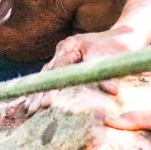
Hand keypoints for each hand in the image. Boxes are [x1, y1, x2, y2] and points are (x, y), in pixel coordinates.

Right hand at [23, 29, 141, 114]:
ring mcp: (61, 54)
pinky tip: (32, 103)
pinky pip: (48, 77)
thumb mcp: (111, 60)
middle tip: (32, 111)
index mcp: (72, 45)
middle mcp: (63, 48)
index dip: (52, 87)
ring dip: (37, 93)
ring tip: (29, 111)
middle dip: (40, 93)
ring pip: (45, 75)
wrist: (121, 38)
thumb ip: (107, 75)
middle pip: (48, 73)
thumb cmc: (117, 49)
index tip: (47, 103)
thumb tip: (112, 91)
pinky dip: (41, 90)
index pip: (58, 68)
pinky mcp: (62, 61)